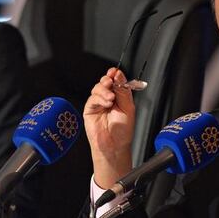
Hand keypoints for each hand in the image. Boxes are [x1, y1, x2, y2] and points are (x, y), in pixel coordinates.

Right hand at [83, 67, 135, 187]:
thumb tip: (119, 76)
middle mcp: (109, 99)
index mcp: (119, 97)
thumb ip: (123, 91)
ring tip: (111, 98)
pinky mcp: (90, 109)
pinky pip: (92, 98)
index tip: (116, 72)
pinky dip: (99, 98)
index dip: (115, 75)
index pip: (116, 81)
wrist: (114, 146)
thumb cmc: (122, 131)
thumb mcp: (128, 108)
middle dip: (108, 79)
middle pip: (105, 82)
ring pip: (97, 88)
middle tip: (111, 81)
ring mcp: (99, 104)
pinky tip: (106, 103)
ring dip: (104, 90)